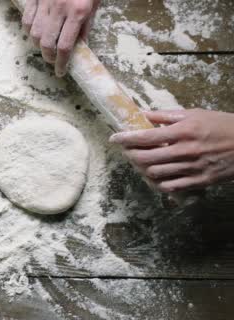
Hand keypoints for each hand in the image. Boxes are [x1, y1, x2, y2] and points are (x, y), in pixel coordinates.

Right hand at [22, 0, 99, 76]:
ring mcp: (45, 2)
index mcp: (78, 11)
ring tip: (45, 46)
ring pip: (34, 33)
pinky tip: (36, 33)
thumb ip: (85, 25)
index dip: (62, 63)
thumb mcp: (95, 4)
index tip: (61, 71)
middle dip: (48, 56)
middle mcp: (59, 9)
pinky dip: (29, 30)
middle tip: (53, 60)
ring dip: (38, 44)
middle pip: (46, 43)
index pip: (65, 46)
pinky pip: (27, 19)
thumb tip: (78, 45)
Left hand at [110, 109, 233, 192]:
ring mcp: (193, 167)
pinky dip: (158, 183)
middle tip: (126, 151)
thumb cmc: (223, 125)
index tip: (114, 138)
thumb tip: (144, 114)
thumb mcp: (196, 114)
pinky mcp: (200, 181)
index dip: (126, 138)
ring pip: (156, 173)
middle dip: (130, 155)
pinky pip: (172, 187)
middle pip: (146, 158)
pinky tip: (155, 177)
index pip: (146, 136)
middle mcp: (186, 150)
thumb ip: (167, 116)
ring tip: (139, 163)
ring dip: (142, 169)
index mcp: (184, 131)